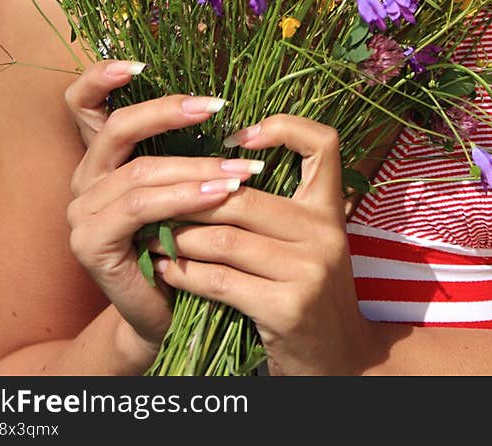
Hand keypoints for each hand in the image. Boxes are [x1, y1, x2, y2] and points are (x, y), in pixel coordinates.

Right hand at [63, 60, 264, 365]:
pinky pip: (140, 208)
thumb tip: (221, 100)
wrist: (167, 312)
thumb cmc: (182, 240)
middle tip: (217, 106)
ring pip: (141, 171)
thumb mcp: (182, 185)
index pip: (83, 104)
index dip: (101, 77)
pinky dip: (184, 198)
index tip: (139, 63)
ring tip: (242, 169)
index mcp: (100, 158)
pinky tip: (219, 197)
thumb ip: (183, 147)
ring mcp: (81, 213)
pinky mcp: (90, 244)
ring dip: (197, 167)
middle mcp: (84, 179)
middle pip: (118, 129)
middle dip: (170, 113)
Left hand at [147, 112, 379, 375]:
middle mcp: (325, 232)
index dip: (282, 128)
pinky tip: (165, 271)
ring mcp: (308, 270)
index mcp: (330, 210)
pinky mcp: (287, 307)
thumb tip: (215, 173)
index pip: (323, 143)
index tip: (236, 139)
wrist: (340, 363)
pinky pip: (220, 280)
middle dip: (190, 199)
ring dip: (178, 237)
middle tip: (155, 200)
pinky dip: (184, 274)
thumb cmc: (311, 297)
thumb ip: (278, 213)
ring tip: (150, 234)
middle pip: (244, 197)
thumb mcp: (308, 246)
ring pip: (224, 238)